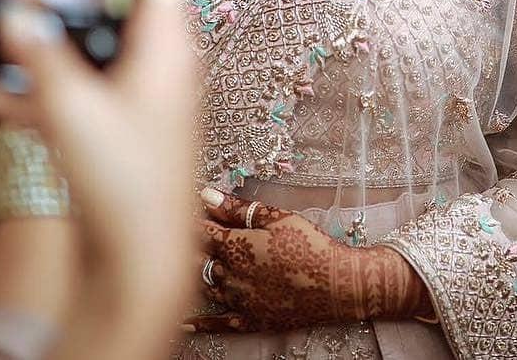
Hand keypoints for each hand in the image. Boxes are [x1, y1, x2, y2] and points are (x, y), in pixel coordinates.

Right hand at [0, 0, 195, 359]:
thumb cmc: (130, 190)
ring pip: (76, 27)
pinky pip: (56, 82)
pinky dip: (16, 85)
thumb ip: (42, 59)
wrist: (139, 270)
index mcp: (167, 36)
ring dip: (33, 16)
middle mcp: (152, 48)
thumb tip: (13, 12)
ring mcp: (126, 79)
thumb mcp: (79, 116)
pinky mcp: (101, 111)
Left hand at [186, 190, 427, 333]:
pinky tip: (182, 321)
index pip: (202, 230)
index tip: (180, 208)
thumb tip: (207, 194)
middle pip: (199, 259)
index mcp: (236, 245)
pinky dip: (198, 322)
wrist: (336, 284)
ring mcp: (239, 300)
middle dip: (190, 245)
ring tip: (186, 262)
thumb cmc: (309, 243)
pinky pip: (217, 323)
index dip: (192, 219)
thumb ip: (238, 208)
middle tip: (180, 233)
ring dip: (196, 273)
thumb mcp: (276, 217)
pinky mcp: (250, 319)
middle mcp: (231, 274)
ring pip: (206, 286)